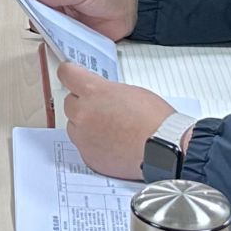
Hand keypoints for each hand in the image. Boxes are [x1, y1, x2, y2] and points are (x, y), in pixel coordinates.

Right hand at [24, 0, 137, 40]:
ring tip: (42, 24)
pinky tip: (49, 36)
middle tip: (29, 9)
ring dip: (37, 20)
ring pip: (37, 16)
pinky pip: (49, 32)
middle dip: (26, 3)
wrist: (129, 13)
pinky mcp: (64, 29)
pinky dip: (47, 35)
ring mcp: (57, 12)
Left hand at [56, 62, 179, 180]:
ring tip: (110, 130)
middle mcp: (83, 113)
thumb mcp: (129, 91)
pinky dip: (94, 144)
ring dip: (86, 125)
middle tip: (101, 108)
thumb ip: (106, 91)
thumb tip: (99, 96)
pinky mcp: (88, 156)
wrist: (164, 148)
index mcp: (93, 92)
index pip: (66, 74)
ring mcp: (83, 137)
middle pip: (69, 102)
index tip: (71, 74)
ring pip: (75, 126)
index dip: (70, 73)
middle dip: (82, 103)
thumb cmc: (153, 119)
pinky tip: (112, 145)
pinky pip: (84, 146)